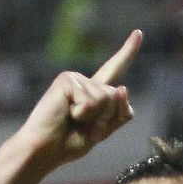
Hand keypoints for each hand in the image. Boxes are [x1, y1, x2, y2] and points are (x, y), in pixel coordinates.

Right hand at [16, 30, 141, 168]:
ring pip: (106, 97)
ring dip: (93, 118)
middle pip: (116, 95)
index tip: (138, 33)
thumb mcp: (102, 132)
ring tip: (72, 121)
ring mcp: (75, 78)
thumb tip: (122, 87)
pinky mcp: (66, 80)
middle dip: (105, 118)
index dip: (127, 53)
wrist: (44, 150)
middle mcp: (85, 82)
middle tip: (82, 128)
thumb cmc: (67, 144)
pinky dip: (82, 114)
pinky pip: (90, 100)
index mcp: (93, 92)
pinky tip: (65, 115)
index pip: (114, 70)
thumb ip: (119, 114)